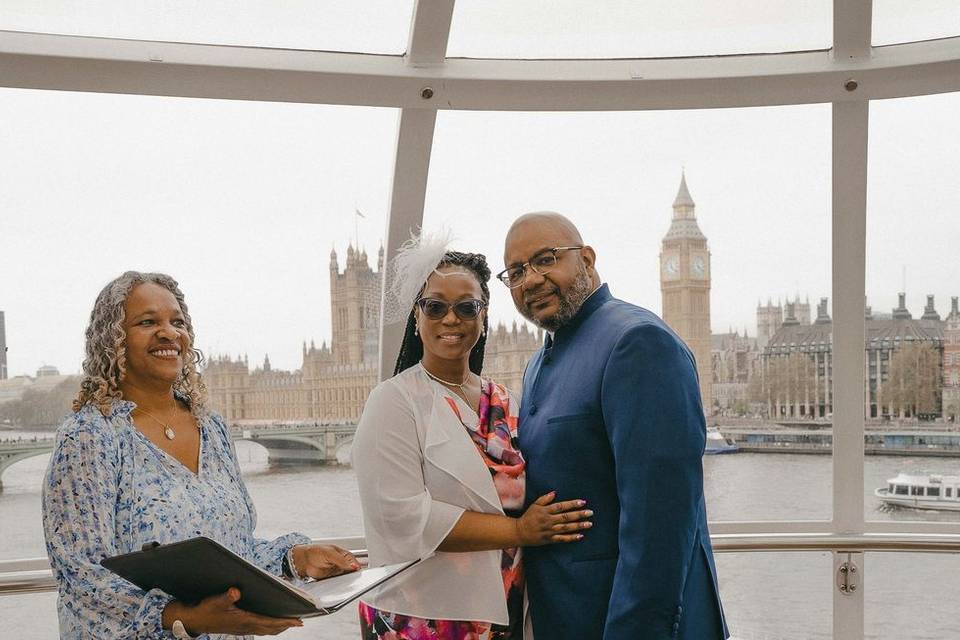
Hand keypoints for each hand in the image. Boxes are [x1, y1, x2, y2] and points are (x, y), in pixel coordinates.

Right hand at [165, 588, 301, 635]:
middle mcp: (246, 626)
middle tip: (301, 621)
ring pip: (267, 630)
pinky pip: (260, 628)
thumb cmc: (205, 610)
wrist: (193, 620)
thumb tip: (236, 591)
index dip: (285, 622)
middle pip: (272, 628)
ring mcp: (243, 628)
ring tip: (291, 622)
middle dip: (287, 625)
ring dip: (279, 627)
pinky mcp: (240, 626)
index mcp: (244, 620)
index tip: (299, 621)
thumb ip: (226, 596)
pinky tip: (272, 621)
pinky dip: (270, 626)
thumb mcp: (214, 600)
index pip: (270, 622)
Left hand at [290, 544, 360, 579]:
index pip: (355, 563)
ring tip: (344, 582)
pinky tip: (338, 586)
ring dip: (346, 582)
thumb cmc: (315, 552)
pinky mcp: (333, 580)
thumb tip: (354, 565)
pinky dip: (339, 585)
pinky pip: (338, 584)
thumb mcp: (330, 554)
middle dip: (353, 577)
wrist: (304, 561)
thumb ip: (341, 560)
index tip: (357, 573)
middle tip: (352, 580)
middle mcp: (343, 564)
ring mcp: (338, 572)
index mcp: (345, 555)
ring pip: (346, 579)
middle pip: (352, 572)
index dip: (357, 568)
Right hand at [515, 491, 592, 545]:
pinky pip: (562, 539)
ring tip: (589, 523)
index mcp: (545, 511)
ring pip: (566, 528)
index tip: (582, 502)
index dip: (572, 504)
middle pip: (566, 517)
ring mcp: (550, 531)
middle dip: (579, 514)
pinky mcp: (550, 539)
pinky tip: (580, 535)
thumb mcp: (534, 505)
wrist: (520, 532)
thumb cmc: (528, 517)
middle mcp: (548, 520)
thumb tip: (555, 492)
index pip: (561, 506)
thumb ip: (545, 499)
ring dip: (578, 526)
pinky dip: (571, 537)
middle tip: (590, 512)